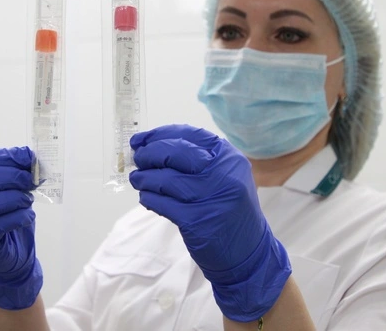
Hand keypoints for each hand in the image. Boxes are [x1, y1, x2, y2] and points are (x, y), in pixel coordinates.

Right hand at [0, 146, 41, 309]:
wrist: (10, 249)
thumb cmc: (6, 212)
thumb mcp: (8, 187)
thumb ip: (15, 171)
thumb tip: (31, 157)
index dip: (3, 157)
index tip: (27, 156)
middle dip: (6, 176)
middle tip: (29, 178)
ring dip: (12, 198)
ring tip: (28, 198)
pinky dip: (18, 217)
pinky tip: (28, 215)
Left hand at [129, 125, 290, 321]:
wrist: (248, 251)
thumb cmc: (230, 208)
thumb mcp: (226, 175)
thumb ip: (197, 159)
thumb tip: (152, 146)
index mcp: (229, 157)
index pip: (189, 134)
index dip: (159, 134)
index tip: (140, 139)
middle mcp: (223, 174)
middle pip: (175, 152)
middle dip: (149, 153)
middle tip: (137, 158)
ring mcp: (210, 198)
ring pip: (165, 179)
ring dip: (144, 178)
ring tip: (137, 179)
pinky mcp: (197, 221)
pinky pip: (162, 203)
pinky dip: (149, 198)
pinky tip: (146, 197)